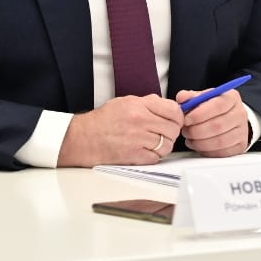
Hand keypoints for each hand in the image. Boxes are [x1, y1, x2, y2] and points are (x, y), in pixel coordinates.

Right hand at [57, 94, 181, 167]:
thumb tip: (170, 108)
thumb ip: (149, 104)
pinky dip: (154, 156)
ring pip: (167, 145)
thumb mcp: (126, 102)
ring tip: (153, 143)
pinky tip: (145, 151)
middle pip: (173, 129)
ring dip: (164, 146)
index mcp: (139, 105)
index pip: (173, 110)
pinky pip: (156, 158)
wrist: (82, 138)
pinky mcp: (133, 156)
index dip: (178, 116)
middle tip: (164, 133)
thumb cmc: (103, 121)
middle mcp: (140, 121)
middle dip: (172, 132)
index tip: (175, 120)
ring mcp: (137, 139)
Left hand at [174, 87, 250, 157]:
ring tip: (190, 139)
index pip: (218, 105)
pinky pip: (222, 152)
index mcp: (231, 97)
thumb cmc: (214, 108)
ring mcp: (242, 130)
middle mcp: (240, 113)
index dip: (200, 114)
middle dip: (196, 130)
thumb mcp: (203, 98)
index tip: (186, 119)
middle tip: (185, 131)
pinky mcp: (240, 145)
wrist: (230, 118)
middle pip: (218, 125)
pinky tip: (199, 146)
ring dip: (200, 142)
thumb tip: (181, 98)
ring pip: (220, 141)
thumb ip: (190, 97)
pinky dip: (207, 151)